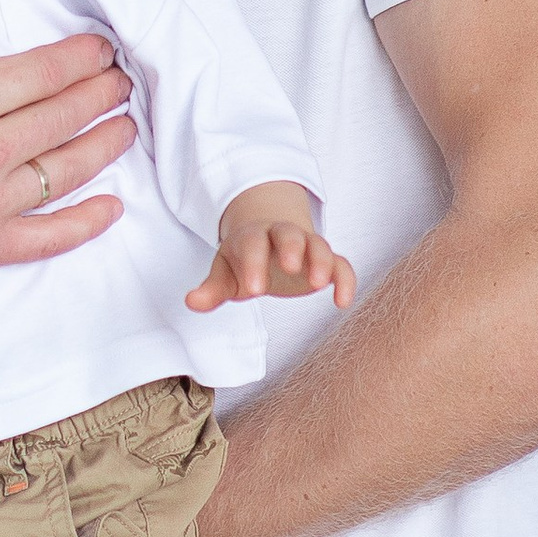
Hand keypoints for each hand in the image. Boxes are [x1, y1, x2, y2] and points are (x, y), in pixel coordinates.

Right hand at [0, 0, 137, 315]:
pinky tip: (111, 206)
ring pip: (67, 170)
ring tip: (127, 126)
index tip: (103, 47)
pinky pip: (48, 237)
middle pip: (65, 115)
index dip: (81, 57)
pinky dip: (86, 222)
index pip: (43, 71)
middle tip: (124, 81)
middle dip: (103, 93)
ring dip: (105, 145)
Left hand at [185, 186, 355, 315]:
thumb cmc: (244, 260)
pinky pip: (341, 265)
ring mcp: (307, 246)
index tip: (254, 289)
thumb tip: (191, 302)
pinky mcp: (326, 261)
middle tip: (290, 268)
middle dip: (291, 248)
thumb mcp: (225, 273)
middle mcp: (281, 236)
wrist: (269, 239)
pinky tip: (342, 302)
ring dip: (321, 261)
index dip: (253, 264)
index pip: (252, 244)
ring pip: (319, 245)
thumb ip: (211, 289)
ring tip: (320, 284)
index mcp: (252, 237)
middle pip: (288, 234)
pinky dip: (345, 280)